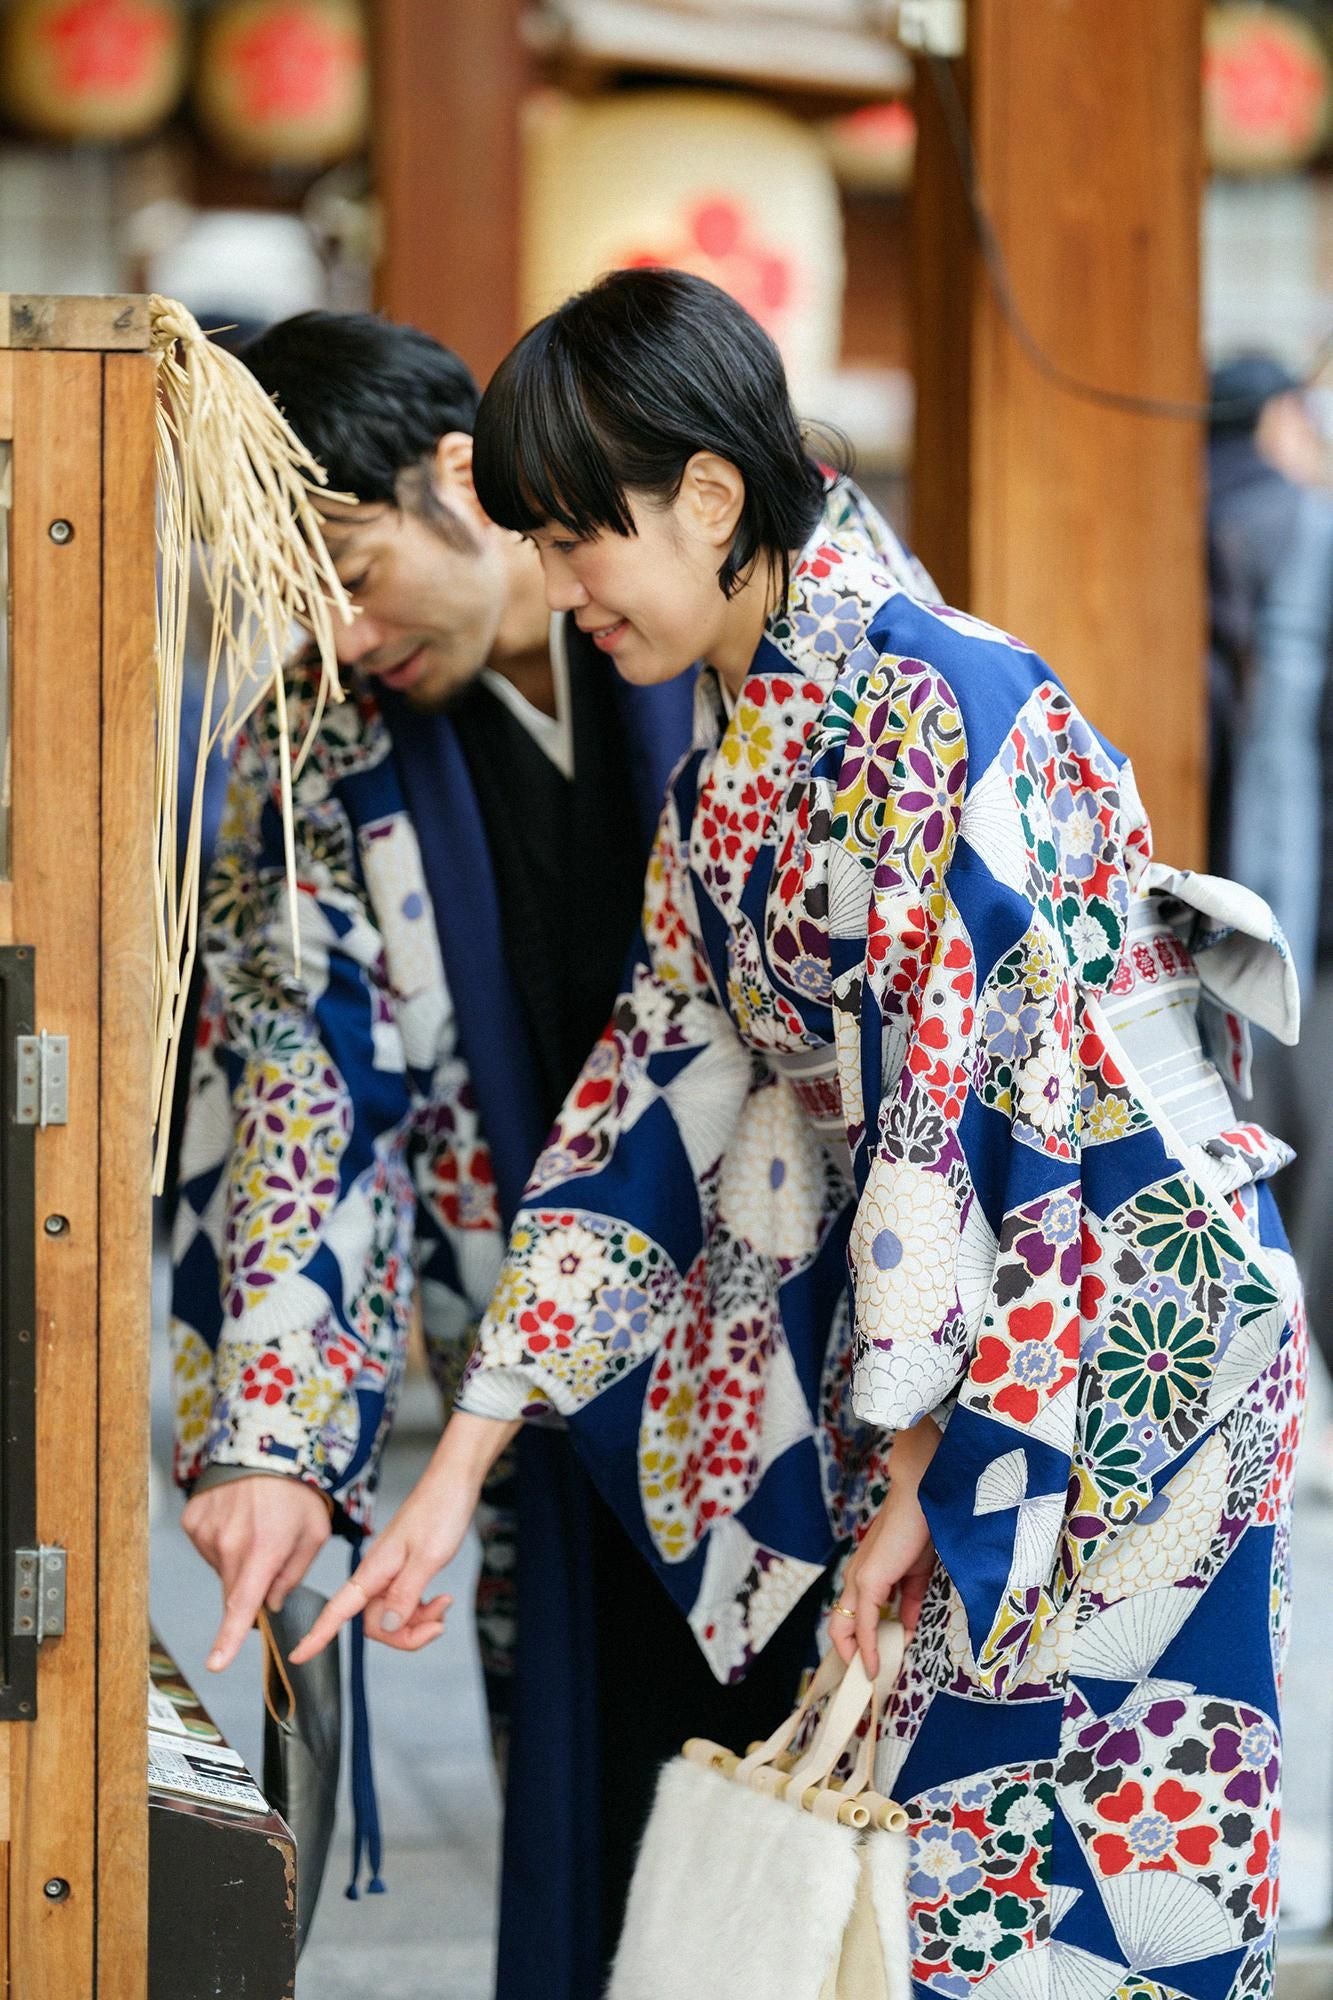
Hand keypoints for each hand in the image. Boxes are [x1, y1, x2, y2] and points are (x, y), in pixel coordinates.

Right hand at [182, 1475, 332, 1671]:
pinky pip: (207, 1546)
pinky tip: (237, 1518)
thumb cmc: (297, 1491)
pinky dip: (222, 1540)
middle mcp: (230, 1543)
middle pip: (234, 1589)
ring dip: (237, 1558)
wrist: (266, 1445)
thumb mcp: (313, 1534)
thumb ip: (293, 1575)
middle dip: (251, 1583)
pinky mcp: (193, 1520)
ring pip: (221, 1568)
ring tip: (255, 1525)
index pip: (242, 1605)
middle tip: (270, 1549)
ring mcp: (207, 1531)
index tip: (216, 1663)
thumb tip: (271, 1604)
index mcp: (264, 1550)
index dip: (229, 1638)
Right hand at [290, 1411, 519, 1664]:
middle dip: (406, 1634)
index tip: (297, 1657)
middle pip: (376, 1625)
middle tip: (437, 1624)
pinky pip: (406, 1604)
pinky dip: (424, 1610)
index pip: (336, 1611)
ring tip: (443, 1604)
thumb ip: (404, 1596)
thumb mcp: (427, 1558)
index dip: (317, 1636)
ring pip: (393, 1617)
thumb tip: (383, 1628)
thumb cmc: (439, 1512)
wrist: (453, 1483)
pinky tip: (440, 1599)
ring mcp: (389, 1573)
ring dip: (419, 1621)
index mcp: (373, 1571)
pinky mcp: (404, 1570)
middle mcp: (376, 1575)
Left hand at [828, 1418, 939, 1676]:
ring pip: (845, 1628)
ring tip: (871, 1681)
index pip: (852, 1617)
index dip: (860, 1643)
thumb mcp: (917, 1573)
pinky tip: (875, 1665)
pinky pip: (862, 1624)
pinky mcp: (868, 1581)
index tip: (875, 1665)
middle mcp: (856, 1580)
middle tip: (868, 1680)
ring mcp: (858, 1580)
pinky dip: (867, 1648)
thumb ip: (909, 1600)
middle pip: (840, 1627)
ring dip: (859, 1657)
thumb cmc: (922, 1529)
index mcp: (867, 1576)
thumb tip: (908, 1628)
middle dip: (852, 1657)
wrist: (921, 1497)